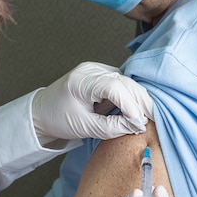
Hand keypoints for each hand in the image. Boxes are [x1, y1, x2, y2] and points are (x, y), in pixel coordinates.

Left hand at [33, 62, 152, 140]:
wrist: (42, 112)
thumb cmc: (58, 119)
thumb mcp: (85, 128)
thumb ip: (112, 127)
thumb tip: (137, 126)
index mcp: (81, 81)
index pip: (114, 87)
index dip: (131, 105)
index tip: (140, 122)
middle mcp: (89, 69)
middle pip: (123, 81)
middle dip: (140, 101)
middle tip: (153, 119)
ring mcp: (94, 69)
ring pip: (125, 81)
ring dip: (137, 98)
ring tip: (147, 116)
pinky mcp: (99, 73)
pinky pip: (120, 82)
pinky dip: (129, 95)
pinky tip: (136, 108)